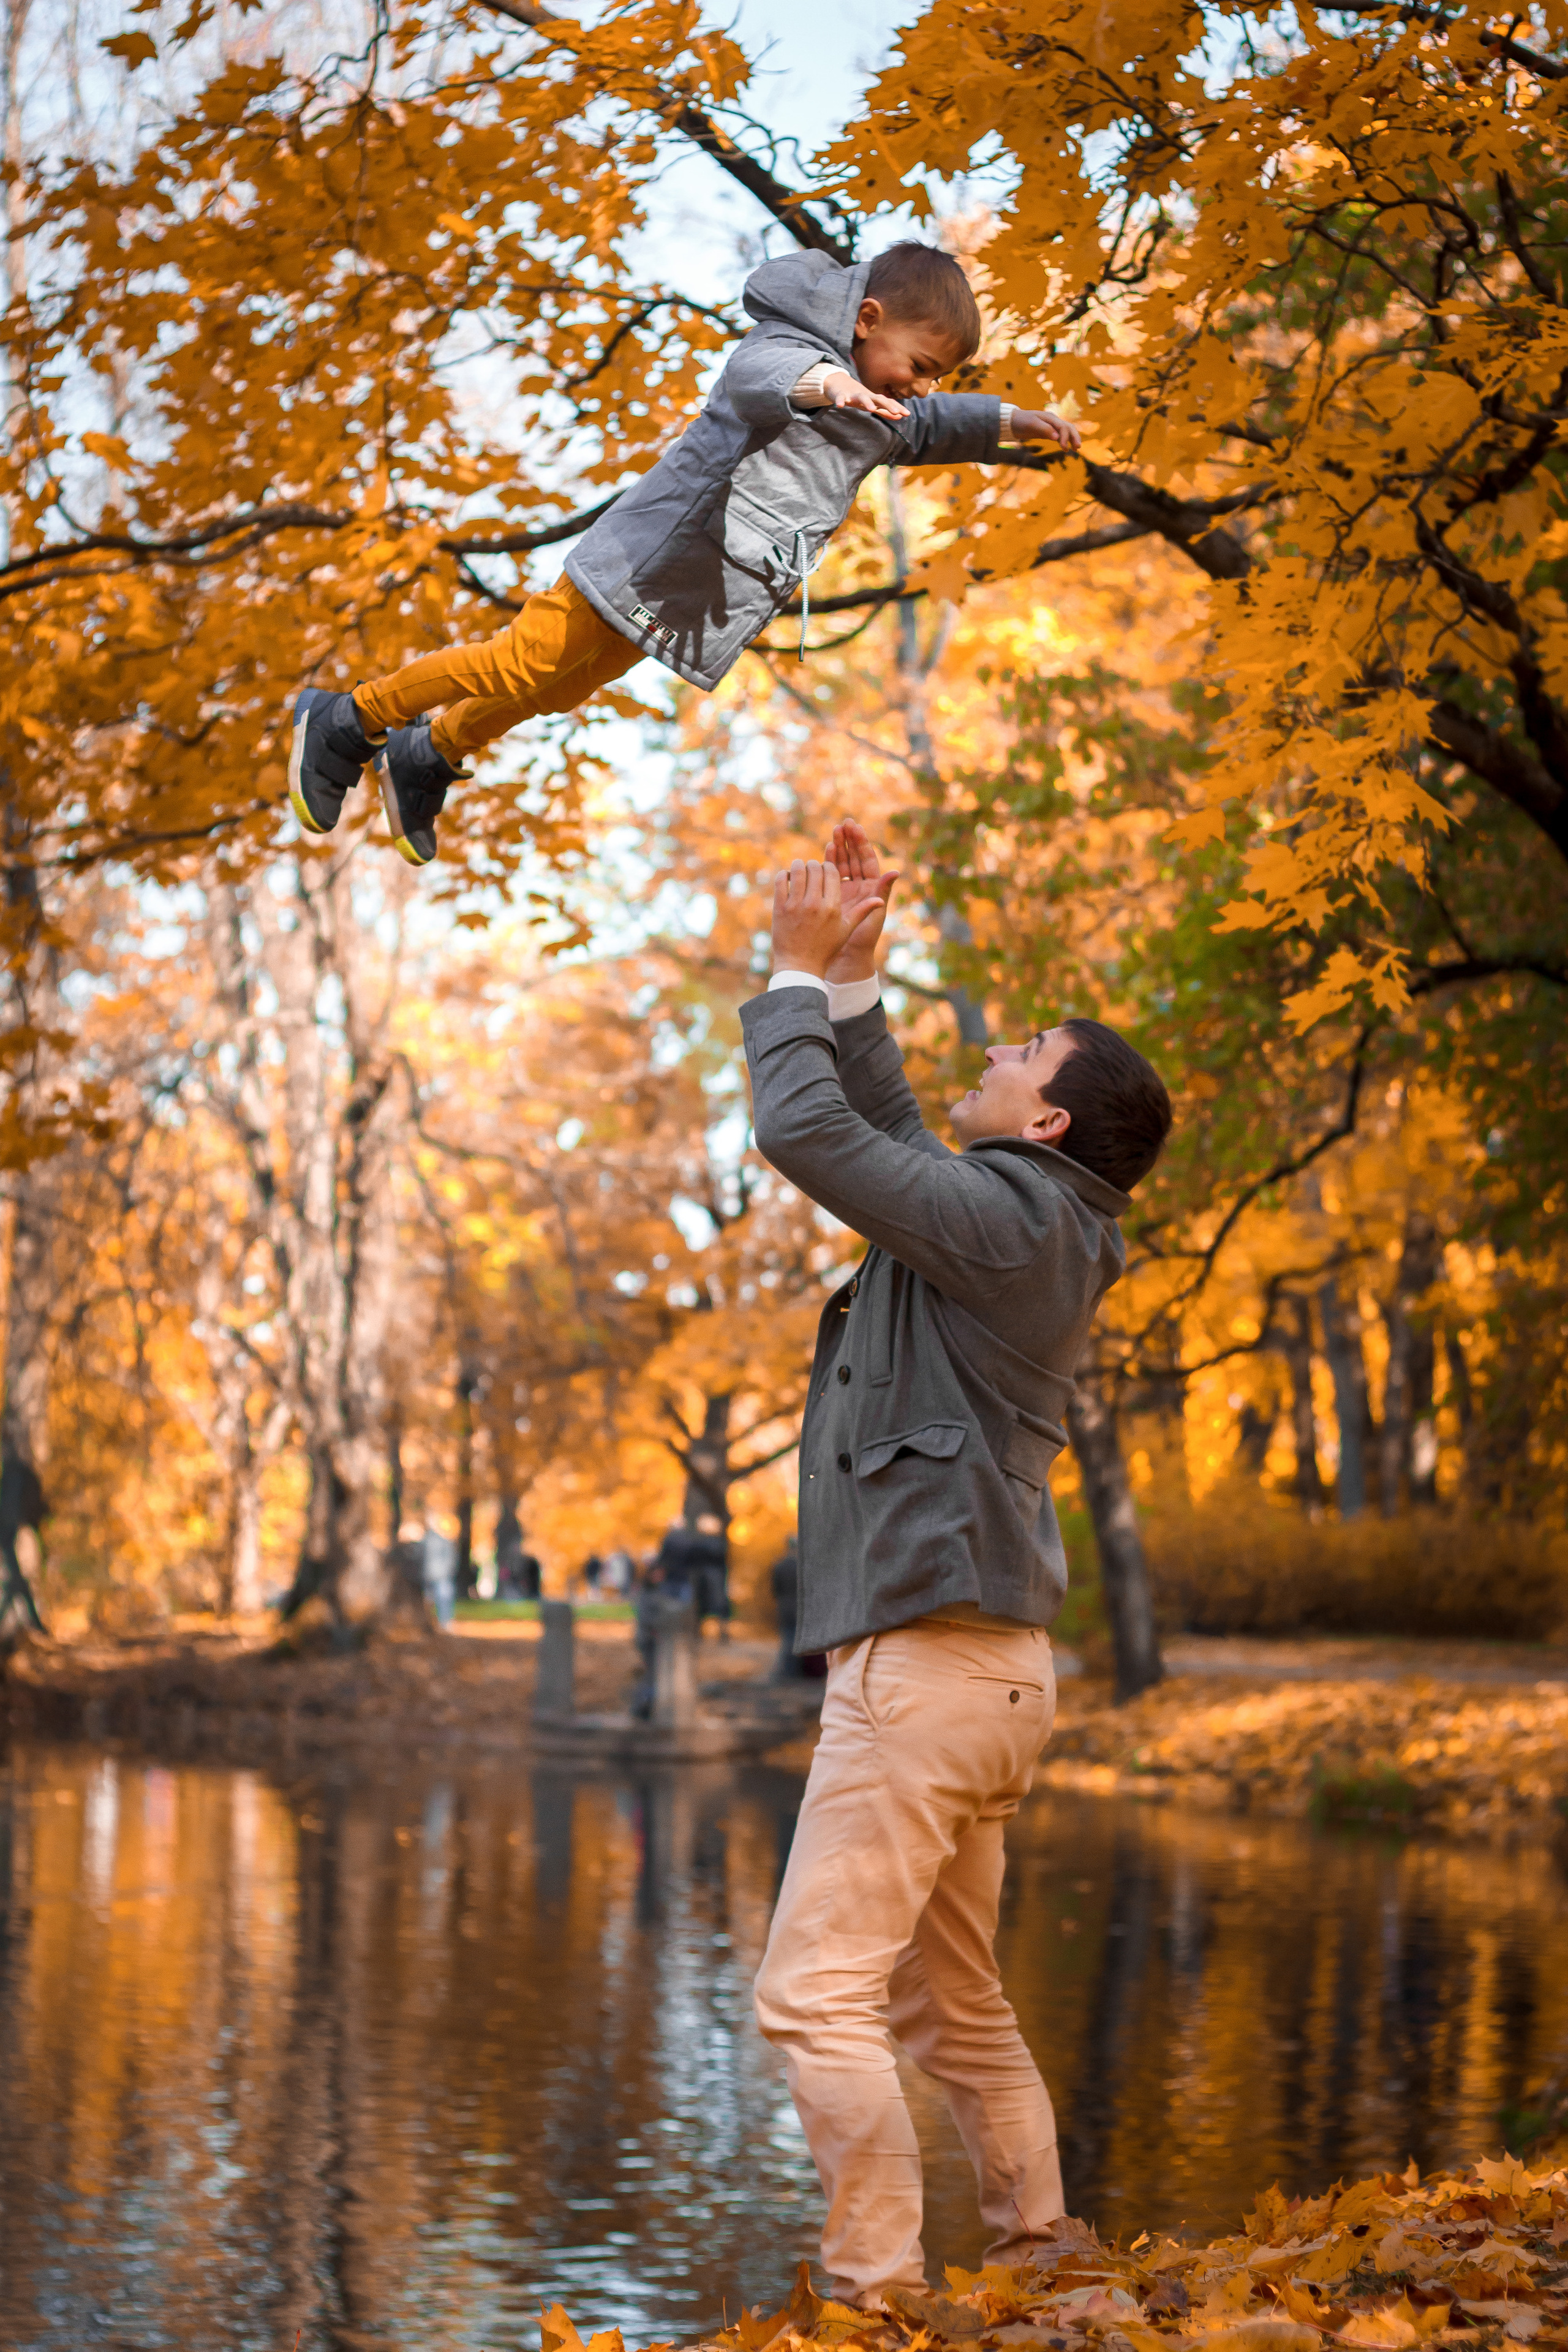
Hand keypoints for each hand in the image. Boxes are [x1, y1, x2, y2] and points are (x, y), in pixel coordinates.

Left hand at [771, 857, 882, 980]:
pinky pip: (780, 881)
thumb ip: (862, 911)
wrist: (800, 966)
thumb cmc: (826, 948)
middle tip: (812, 868)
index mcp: (833, 907)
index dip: (829, 866)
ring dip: (798, 865)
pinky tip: (786, 877)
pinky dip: (783, 874)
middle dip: (814, 865)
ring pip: (797, 870)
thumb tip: (880, 900)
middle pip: (815, 868)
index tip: (825, 870)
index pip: (832, 871)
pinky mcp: (780, 909)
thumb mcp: (846, 930)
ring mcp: (796, 906)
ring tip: (799, 868)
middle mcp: (815, 904)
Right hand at [823, 368, 908, 421]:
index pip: (887, 403)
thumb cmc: (857, 396)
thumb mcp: (872, 404)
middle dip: (887, 405)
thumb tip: (900, 417)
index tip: (907, 414)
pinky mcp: (841, 395)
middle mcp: (865, 395)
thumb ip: (885, 411)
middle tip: (896, 412)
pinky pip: (840, 397)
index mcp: (873, 399)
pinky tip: (840, 406)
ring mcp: (853, 394)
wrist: (838, 383)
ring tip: (871, 409)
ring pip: (861, 397)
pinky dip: (840, 400)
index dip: (897, 408)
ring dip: (867, 402)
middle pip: (878, 399)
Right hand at [825, 819, 897, 981]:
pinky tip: (823, 851)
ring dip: (838, 848)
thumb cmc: (864, 939)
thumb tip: (896, 871)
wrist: (847, 957)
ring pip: (842, 864)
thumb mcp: (874, 914)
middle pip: (855, 858)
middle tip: (842, 824)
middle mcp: (860, 886)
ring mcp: (846, 890)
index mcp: (872, 888)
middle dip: (848, 841)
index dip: (861, 843)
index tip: (855, 827)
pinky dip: (827, 863)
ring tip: (833, 832)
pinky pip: (831, 876)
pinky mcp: (833, 896)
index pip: (868, 860)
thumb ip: (882, 892)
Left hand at [1012, 408, 1081, 452]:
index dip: (1066, 437)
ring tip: (1075, 449)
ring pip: (1066, 431)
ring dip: (1072, 439)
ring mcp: (1051, 426)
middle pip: (1068, 427)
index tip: (1064, 448)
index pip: (1063, 427)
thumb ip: (1044, 429)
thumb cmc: (1021, 421)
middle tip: (1077, 448)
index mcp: (1050, 418)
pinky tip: (1066, 448)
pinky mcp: (1048, 432)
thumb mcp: (1031, 424)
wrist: (1013, 421)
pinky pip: (1060, 435)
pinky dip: (1065, 441)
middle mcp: (1053, 421)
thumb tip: (1057, 437)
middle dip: (1074, 437)